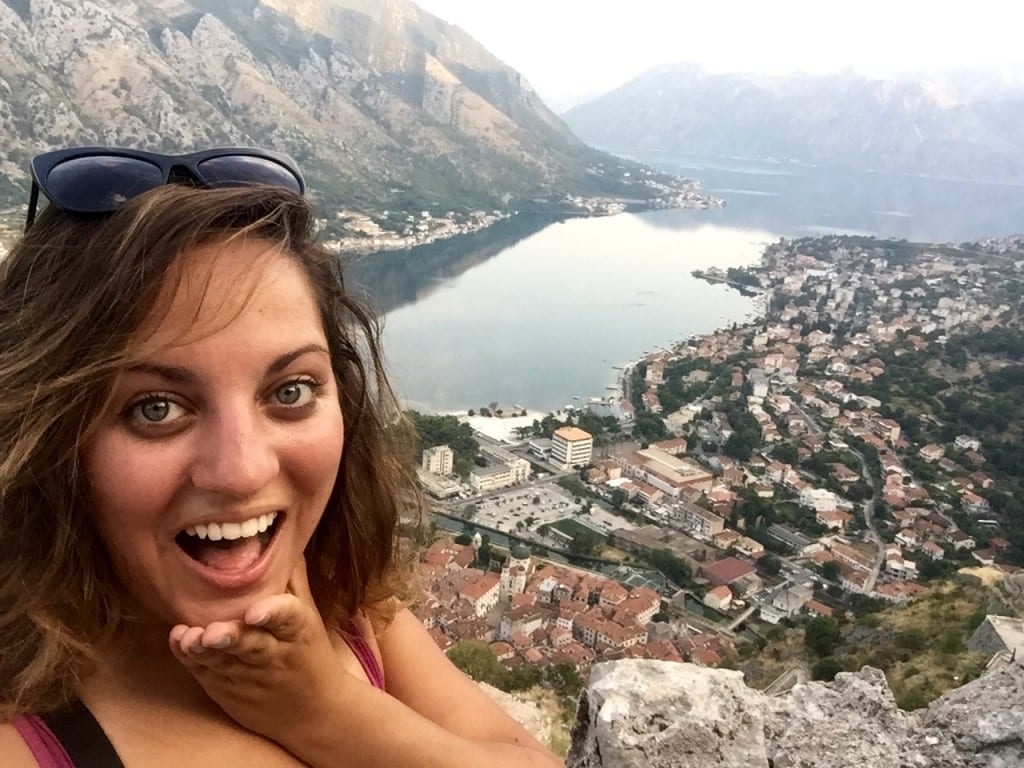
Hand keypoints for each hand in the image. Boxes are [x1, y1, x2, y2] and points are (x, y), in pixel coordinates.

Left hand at [168, 560, 352, 742]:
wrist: (313, 713)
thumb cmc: (309, 653)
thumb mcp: (309, 615)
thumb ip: (293, 579)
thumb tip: (283, 539)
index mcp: (298, 631)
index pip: (289, 618)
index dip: (273, 613)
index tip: (256, 611)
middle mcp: (274, 654)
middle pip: (252, 645)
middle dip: (232, 638)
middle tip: (213, 631)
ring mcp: (250, 676)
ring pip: (224, 661)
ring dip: (205, 650)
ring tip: (189, 638)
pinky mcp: (229, 691)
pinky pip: (208, 674)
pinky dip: (193, 660)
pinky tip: (181, 643)